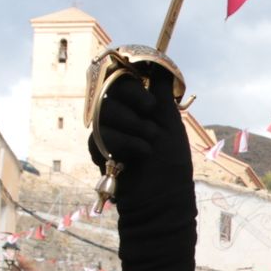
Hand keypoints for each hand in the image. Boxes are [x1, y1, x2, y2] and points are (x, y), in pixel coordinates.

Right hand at [89, 63, 191, 210]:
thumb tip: (162, 68)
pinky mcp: (99, 151)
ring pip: (104, 112)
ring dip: (130, 126)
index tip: (150, 103)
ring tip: (148, 143)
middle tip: (149, 113)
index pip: (125, 81)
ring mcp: (109, 132)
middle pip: (110, 90)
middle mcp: (123, 116)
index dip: (133, 87)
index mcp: (140, 108)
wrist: (161, 202)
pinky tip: (136, 158)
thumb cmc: (171, 166)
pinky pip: (99, 136)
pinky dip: (122, 144)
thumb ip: (162, 95)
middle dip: (131, 100)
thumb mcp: (171, 126)